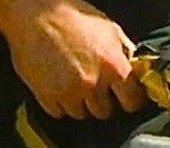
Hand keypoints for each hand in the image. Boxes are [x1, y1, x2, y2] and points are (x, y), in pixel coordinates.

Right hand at [0, 0, 147, 119]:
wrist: (32, 11)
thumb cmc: (69, 16)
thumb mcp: (110, 29)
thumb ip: (126, 54)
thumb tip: (137, 70)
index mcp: (113, 66)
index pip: (132, 102)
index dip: (130, 100)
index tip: (126, 98)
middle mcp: (92, 82)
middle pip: (105, 111)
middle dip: (102, 101)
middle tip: (95, 86)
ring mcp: (68, 91)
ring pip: (82, 114)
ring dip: (80, 103)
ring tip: (74, 83)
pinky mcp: (46, 94)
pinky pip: (58, 112)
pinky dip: (59, 103)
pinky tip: (59, 86)